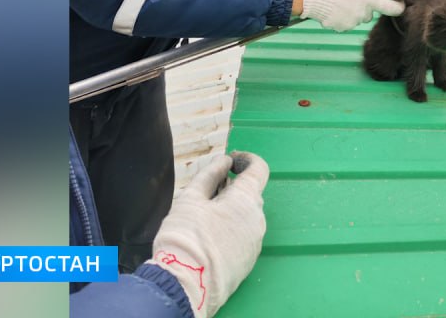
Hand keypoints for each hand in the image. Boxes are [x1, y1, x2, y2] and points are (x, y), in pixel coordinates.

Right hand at [148, 152, 269, 317]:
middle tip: (205, 193)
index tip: (230, 161)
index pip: (259, 169)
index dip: (246, 160)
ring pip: (246, 216)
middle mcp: (257, 220)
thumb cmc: (186, 238)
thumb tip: (223, 162)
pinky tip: (208, 237)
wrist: (187, 285)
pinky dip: (230, 230)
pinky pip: (243, 236)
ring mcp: (255, 242)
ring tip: (201, 218)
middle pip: (249, 194)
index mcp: (246, 200)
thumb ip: (210, 175)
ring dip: (229, 210)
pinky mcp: (248, 260)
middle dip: (231, 188)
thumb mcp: (191, 198)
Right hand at [299, 0, 408, 31]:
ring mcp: (359, 17)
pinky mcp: (348, 26)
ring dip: (362, 9)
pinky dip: (348, 16)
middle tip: (390, 4)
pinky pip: (353, 22)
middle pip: (394, 10)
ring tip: (345, 0)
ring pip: (368, 15)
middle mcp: (369, 3)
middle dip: (396, 7)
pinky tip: (337, 8)